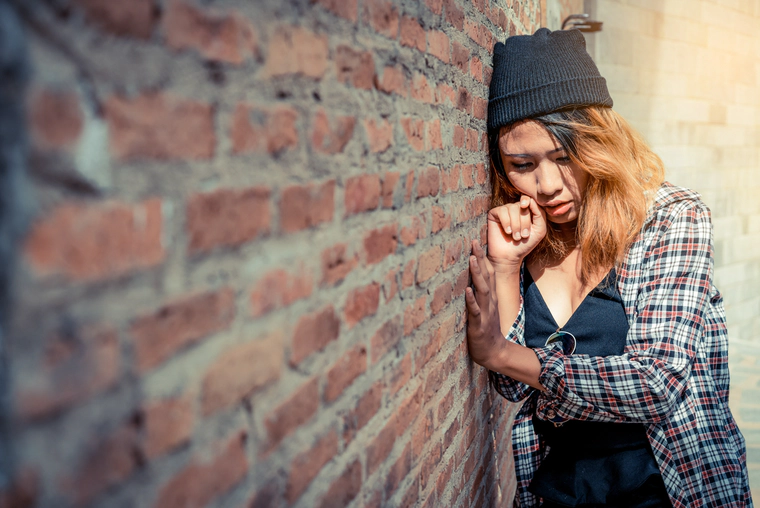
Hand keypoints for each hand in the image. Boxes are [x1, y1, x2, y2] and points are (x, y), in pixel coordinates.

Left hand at [465, 239, 505, 368]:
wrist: (495, 352)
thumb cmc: (486, 329)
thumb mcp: (485, 308)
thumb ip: (481, 293)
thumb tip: (472, 277)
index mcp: (490, 296)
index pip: (488, 273)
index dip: (483, 257)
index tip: (476, 240)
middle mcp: (489, 301)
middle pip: (486, 276)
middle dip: (480, 258)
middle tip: (474, 241)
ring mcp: (485, 312)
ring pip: (483, 290)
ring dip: (477, 274)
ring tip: (472, 260)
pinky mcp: (479, 324)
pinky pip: (476, 311)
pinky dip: (472, 300)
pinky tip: (468, 291)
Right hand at [487, 196, 546, 269]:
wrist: (510, 256)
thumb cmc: (525, 244)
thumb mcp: (539, 230)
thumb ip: (540, 214)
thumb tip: (531, 200)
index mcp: (527, 210)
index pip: (529, 199)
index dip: (529, 202)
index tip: (526, 207)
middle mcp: (516, 208)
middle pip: (522, 205)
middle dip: (524, 222)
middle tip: (523, 236)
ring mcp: (504, 210)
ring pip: (512, 208)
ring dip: (515, 225)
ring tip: (515, 236)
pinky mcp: (494, 214)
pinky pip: (502, 211)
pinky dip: (506, 222)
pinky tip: (507, 231)